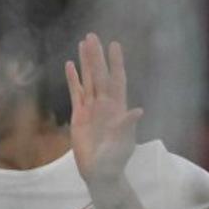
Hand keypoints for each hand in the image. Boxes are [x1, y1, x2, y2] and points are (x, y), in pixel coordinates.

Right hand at [65, 33, 142, 186]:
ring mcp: (91, 108)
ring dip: (85, 63)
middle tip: (93, 36)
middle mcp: (105, 104)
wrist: (100, 172)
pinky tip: (70, 65)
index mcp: (117, 107)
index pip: (117, 80)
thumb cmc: (116, 159)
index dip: (116, 63)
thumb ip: (127, 125)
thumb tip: (138, 111)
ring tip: (83, 44)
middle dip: (96, 56)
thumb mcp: (123, 142)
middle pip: (100, 75)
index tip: (115, 45)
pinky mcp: (79, 115)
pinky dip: (73, 79)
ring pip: (88, 80)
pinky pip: (76, 93)